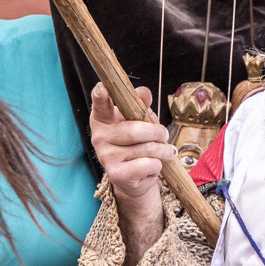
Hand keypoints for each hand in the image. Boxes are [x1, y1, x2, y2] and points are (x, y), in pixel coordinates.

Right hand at [89, 83, 173, 249]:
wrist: (135, 177)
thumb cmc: (137, 143)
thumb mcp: (140, 120)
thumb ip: (141, 104)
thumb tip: (143, 92)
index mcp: (102, 118)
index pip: (100, 104)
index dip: (101, 95)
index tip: (102, 88)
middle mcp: (99, 136)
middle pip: (135, 130)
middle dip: (157, 132)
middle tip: (164, 135)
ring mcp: (106, 156)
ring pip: (146, 148)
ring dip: (162, 150)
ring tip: (164, 152)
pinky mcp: (116, 174)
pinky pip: (147, 164)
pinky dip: (157, 165)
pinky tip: (153, 165)